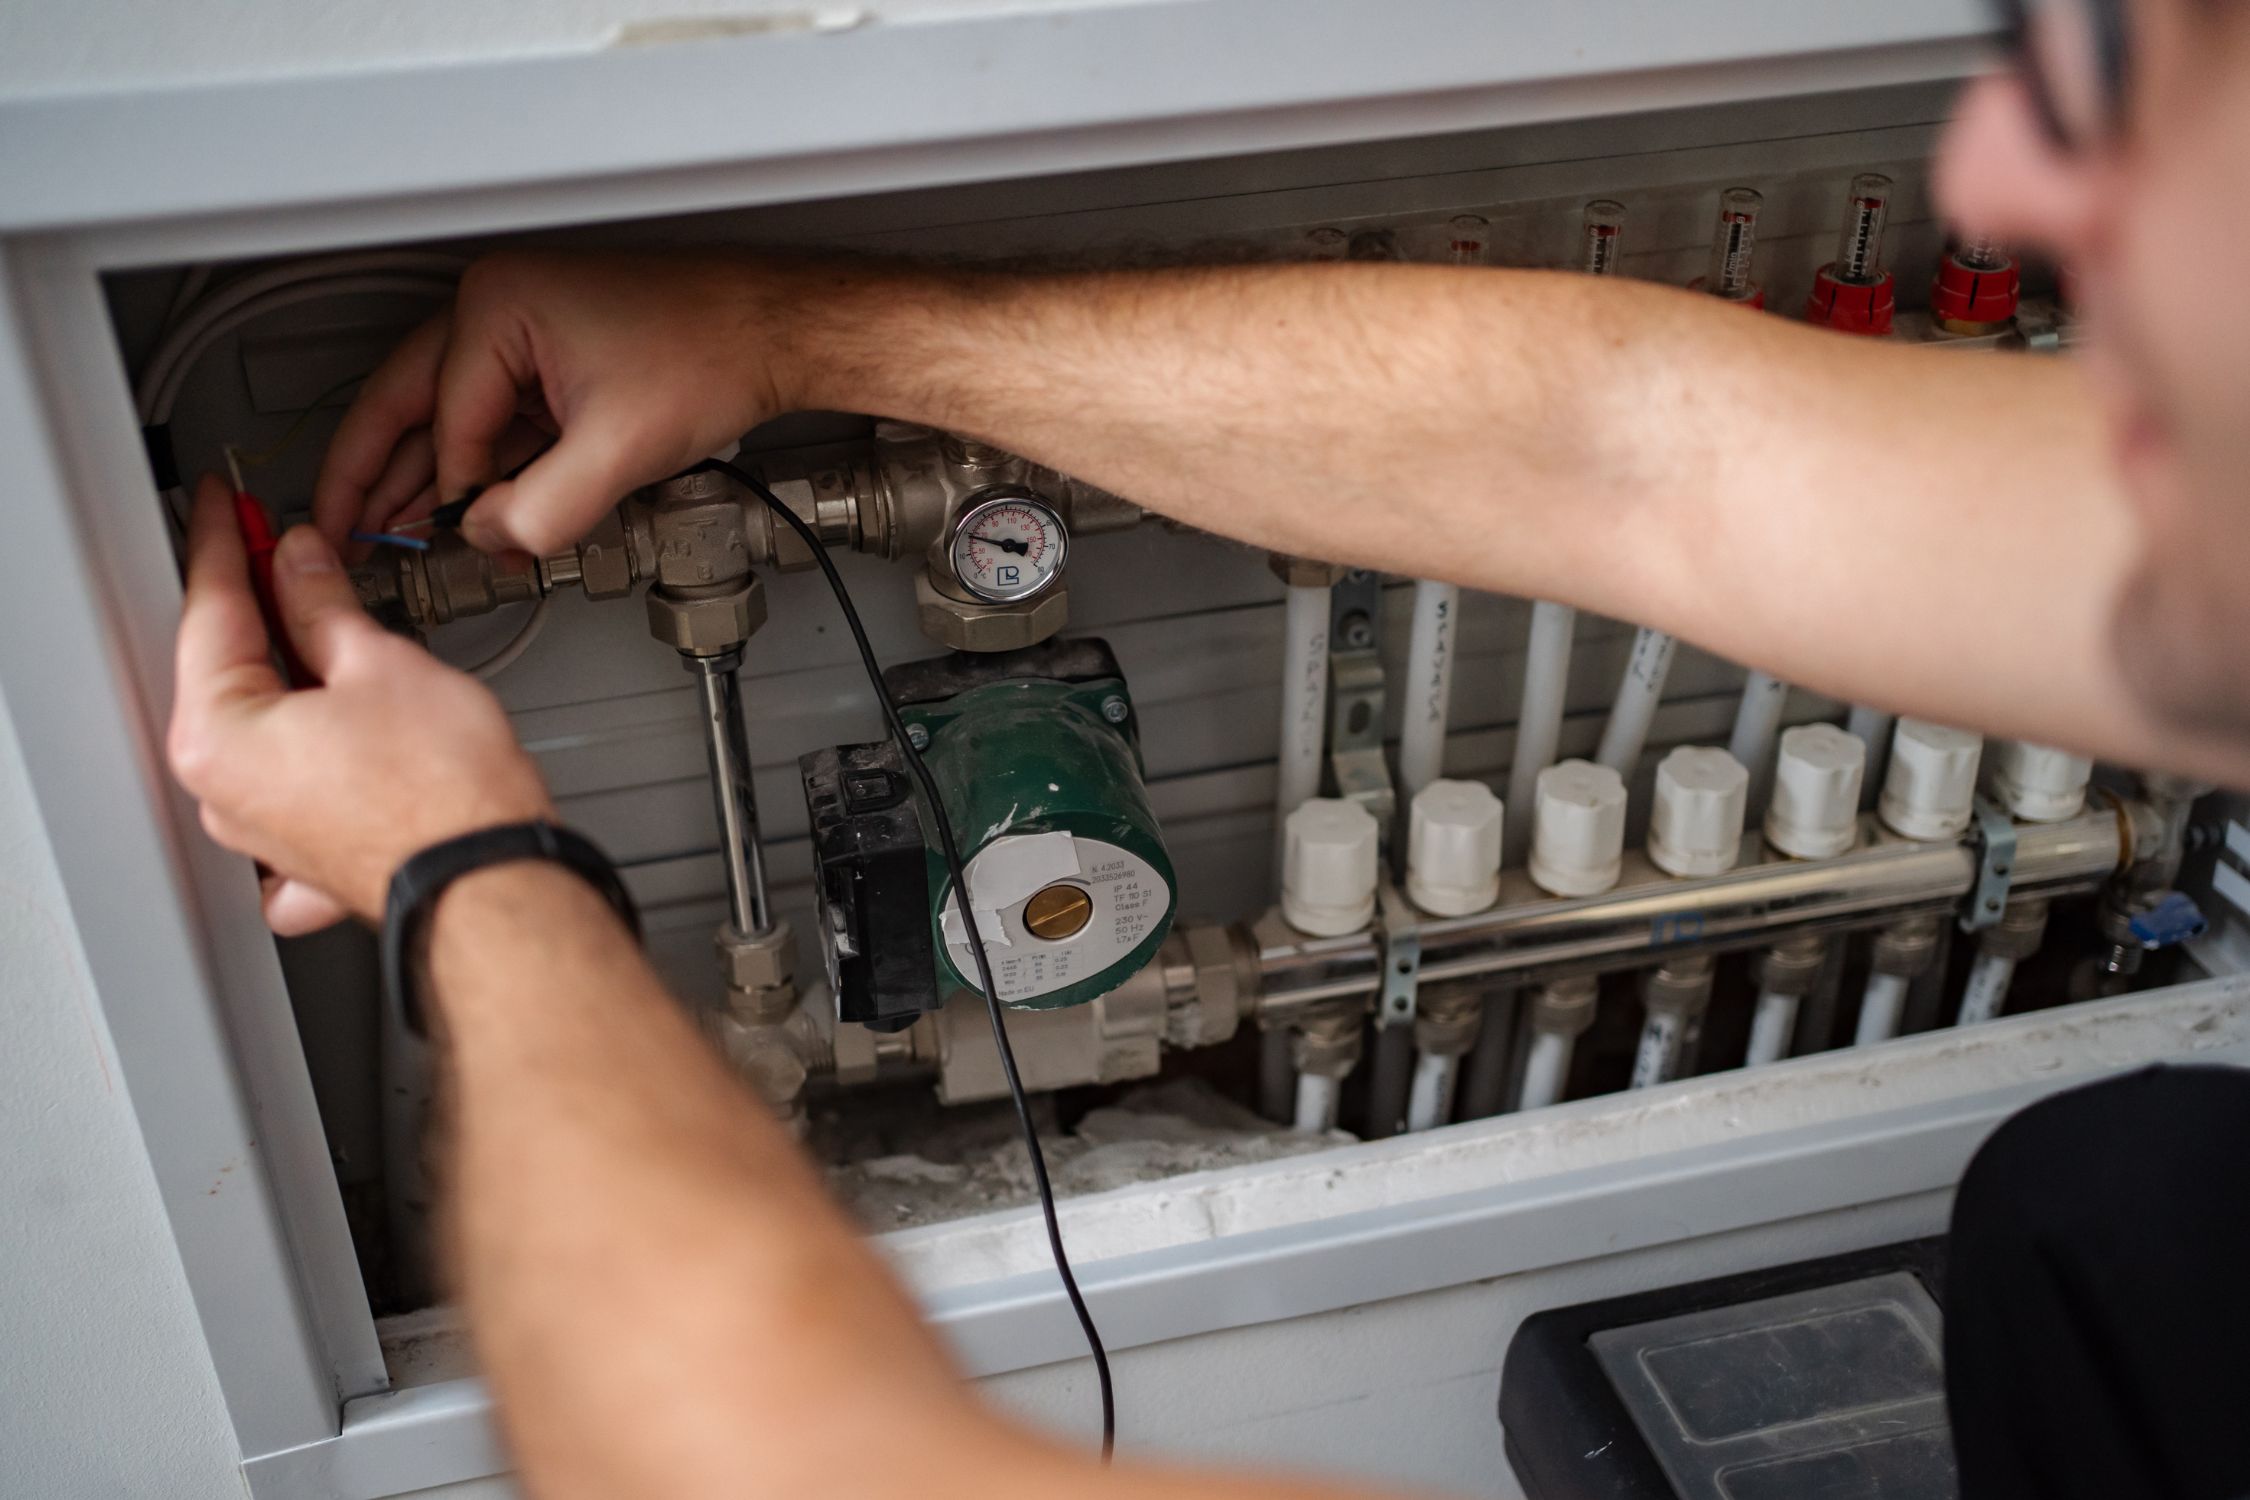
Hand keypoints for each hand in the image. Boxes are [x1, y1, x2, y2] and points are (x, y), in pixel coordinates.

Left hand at [170, 475, 554, 932]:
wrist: (494, 880)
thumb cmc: (446, 797)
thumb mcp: (379, 664)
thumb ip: (323, 604)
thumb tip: (299, 566)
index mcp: (219, 737)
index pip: (210, 612)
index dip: (227, 545)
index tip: (226, 508)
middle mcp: (224, 793)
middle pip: (228, 670)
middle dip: (258, 607)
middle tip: (283, 551)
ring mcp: (262, 831)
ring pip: (260, 725)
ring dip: (289, 670)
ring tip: (330, 625)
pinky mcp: (307, 854)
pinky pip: (289, 785)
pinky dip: (306, 746)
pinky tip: (336, 719)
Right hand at [313, 250, 800, 558]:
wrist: (776, 332)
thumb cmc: (715, 353)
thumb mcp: (619, 451)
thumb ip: (543, 510)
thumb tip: (489, 538)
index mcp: (496, 308)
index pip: (443, 420)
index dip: (452, 493)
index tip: (455, 540)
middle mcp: (496, 309)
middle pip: (407, 403)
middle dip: (372, 475)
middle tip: (335, 530)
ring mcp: (521, 333)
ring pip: (447, 416)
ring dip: (425, 476)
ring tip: (385, 531)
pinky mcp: (551, 360)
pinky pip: (493, 420)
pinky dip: (478, 466)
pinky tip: (461, 509)